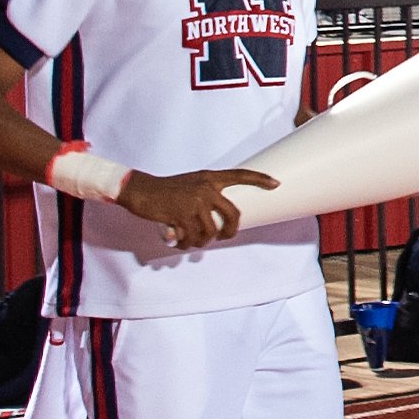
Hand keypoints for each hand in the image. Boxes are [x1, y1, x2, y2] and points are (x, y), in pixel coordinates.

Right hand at [117, 166, 279, 249]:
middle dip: (232, 231)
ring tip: (194, 241)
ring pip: (212, 231)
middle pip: (233, 214)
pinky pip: (193, 238)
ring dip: (203, 241)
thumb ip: (207, 194)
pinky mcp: (181, 215)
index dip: (260, 179)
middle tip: (226, 237)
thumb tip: (219, 217)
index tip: (276, 184)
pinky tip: (182, 243)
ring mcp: (194, 202)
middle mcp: (205, 188)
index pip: (240, 174)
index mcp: (209, 177)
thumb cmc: (167, 190)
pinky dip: (188, 244)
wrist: (141, 190)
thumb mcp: (191, 183)